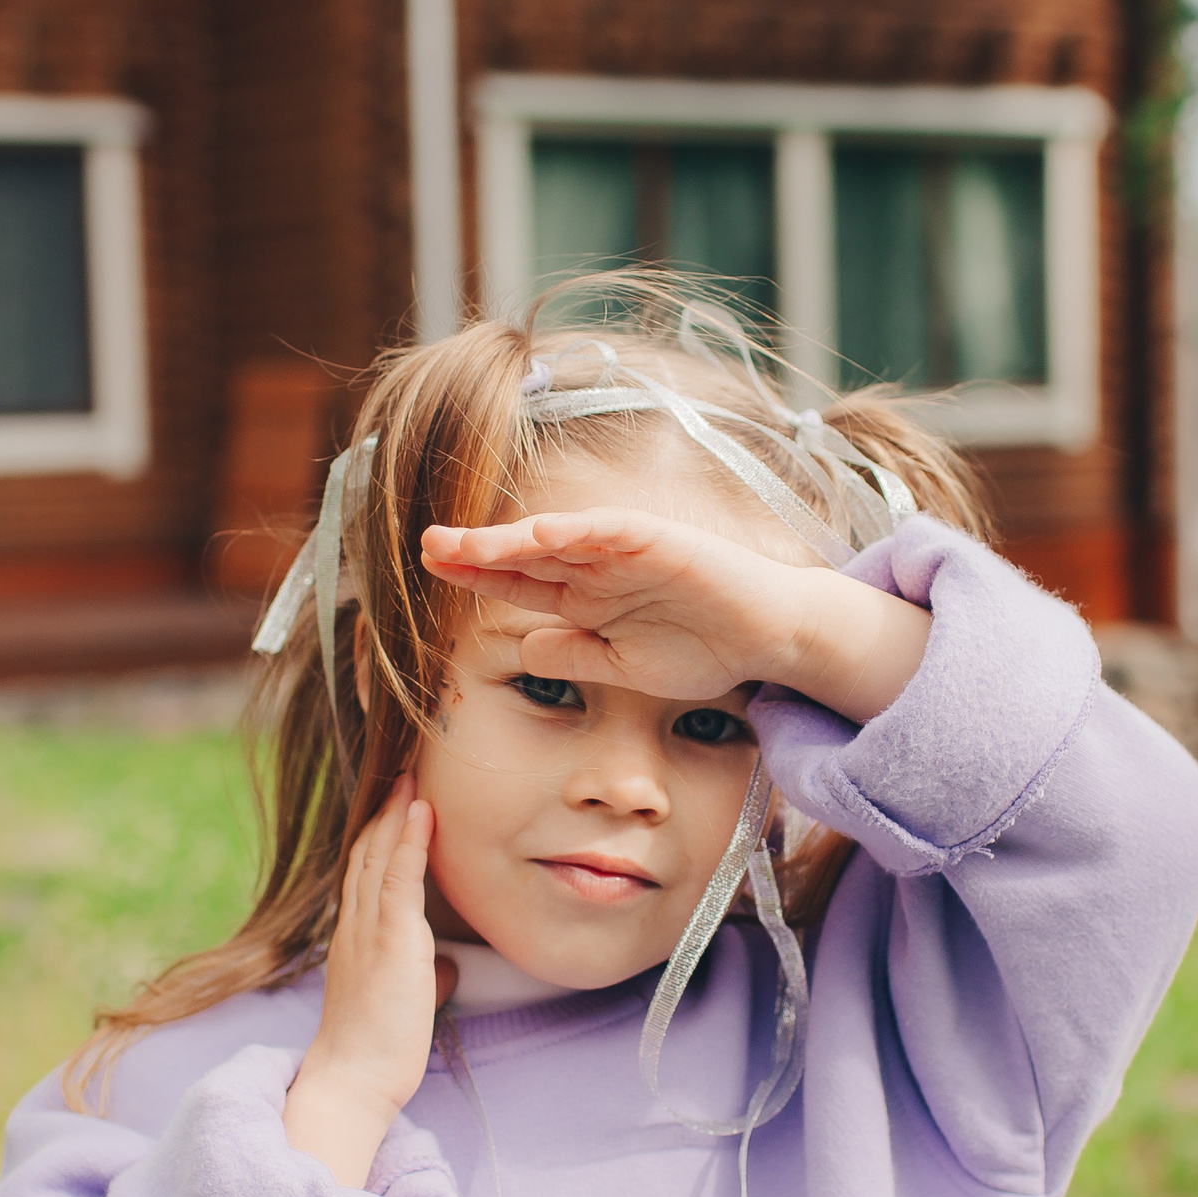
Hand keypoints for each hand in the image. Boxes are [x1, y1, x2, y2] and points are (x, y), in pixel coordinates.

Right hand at [284, 777, 450, 1187]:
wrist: (354, 1080)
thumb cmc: (379, 1051)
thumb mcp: (406, 1003)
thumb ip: (423, 976)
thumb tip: (448, 970)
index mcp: (355, 938)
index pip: (365, 871)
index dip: (379, 831)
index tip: (396, 798)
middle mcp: (354, 925)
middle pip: (366, 851)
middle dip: (383, 808)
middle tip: (400, 767)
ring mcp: (368, 931)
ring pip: (378, 855)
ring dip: (396, 811)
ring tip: (411, 772)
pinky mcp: (389, 942)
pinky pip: (397, 879)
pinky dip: (409, 841)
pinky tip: (420, 811)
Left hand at [422, 507, 931, 722]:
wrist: (769, 638)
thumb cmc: (702, 647)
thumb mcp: (621, 666)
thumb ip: (574, 656)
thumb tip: (523, 650)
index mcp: (585, 595)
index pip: (518, 582)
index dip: (476, 576)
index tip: (431, 573)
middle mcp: (595, 566)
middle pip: (523, 555)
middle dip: (475, 551)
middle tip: (428, 547)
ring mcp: (624, 550)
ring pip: (555, 538)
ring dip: (509, 539)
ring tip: (463, 542)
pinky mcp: (658, 541)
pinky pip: (607, 532)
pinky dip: (572, 530)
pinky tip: (535, 534)